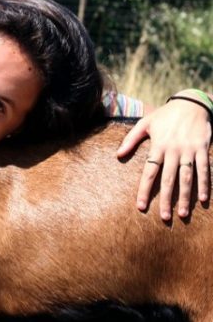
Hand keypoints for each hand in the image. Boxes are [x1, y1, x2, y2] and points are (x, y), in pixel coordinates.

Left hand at [117, 99, 210, 219]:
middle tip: (163, 218)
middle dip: (165, 199)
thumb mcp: (145, 123)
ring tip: (182, 214)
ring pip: (187, 178)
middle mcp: (174, 150)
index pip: (149, 172)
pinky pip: (204, 169)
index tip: (141, 206)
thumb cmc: (165, 116)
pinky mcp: (203, 149)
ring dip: (185, 197)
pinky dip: (204, 184)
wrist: (191, 103)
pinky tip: (203, 200)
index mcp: (158, 146)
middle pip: (168, 179)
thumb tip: (118, 155)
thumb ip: (131, 139)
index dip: (145, 190)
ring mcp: (190, 150)